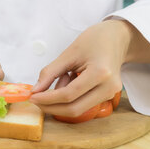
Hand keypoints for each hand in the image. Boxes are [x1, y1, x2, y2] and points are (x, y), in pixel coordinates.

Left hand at [29, 20, 149, 116]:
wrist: (117, 38)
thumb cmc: (94, 41)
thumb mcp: (68, 53)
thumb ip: (50, 72)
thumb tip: (35, 90)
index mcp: (100, 73)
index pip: (68, 95)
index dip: (47, 99)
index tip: (32, 97)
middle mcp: (109, 87)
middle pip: (74, 109)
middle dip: (51, 107)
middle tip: (36, 100)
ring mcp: (111, 94)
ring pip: (79, 109)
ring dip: (61, 101)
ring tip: (61, 78)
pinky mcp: (108, 96)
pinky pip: (84, 104)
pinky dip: (70, 98)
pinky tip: (69, 80)